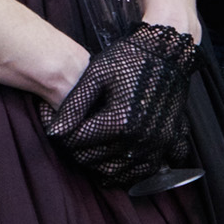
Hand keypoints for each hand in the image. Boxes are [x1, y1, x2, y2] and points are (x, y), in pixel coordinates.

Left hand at [40, 23, 198, 185]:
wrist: (168, 51)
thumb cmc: (129, 58)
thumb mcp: (96, 74)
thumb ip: (74, 105)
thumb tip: (54, 133)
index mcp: (119, 121)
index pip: (78, 142)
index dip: (64, 136)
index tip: (61, 126)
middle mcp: (139, 138)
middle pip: (96, 160)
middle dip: (79, 151)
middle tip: (75, 137)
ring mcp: (157, 144)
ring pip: (120, 172)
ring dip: (102, 166)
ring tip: (92, 150)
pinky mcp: (169, 142)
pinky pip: (148, 170)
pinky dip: (132, 171)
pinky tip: (121, 160)